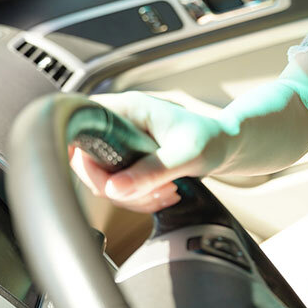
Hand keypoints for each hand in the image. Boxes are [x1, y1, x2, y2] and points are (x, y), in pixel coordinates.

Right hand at [69, 91, 230, 212]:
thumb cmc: (211, 138)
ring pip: (103, 180)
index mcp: (129, 109)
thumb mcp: (187, 154)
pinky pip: (119, 189)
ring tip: (166, 190)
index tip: (105, 178)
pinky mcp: (128, 163)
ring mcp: (122, 145)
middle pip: (86, 161)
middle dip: (115, 185)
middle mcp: (120, 125)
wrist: (226, 145)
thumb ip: (152, 170)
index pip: (81, 124)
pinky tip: (164, 193)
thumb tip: (114, 188)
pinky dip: (139, 199)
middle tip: (150, 189)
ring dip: (133, 196)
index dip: (81, 152)